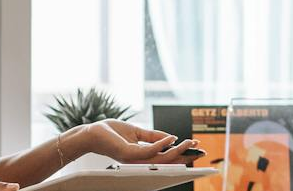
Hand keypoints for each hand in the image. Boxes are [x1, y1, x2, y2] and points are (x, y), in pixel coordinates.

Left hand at [76, 119, 204, 164]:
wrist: (92, 133)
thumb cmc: (111, 132)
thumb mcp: (137, 132)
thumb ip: (154, 136)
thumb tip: (171, 137)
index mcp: (143, 156)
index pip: (166, 157)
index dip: (182, 154)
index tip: (196, 148)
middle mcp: (140, 161)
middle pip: (167, 161)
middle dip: (185, 156)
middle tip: (200, 150)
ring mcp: (135, 159)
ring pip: (161, 159)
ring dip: (177, 151)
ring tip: (189, 142)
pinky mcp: (129, 155)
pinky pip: (150, 151)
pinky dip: (162, 144)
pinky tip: (171, 138)